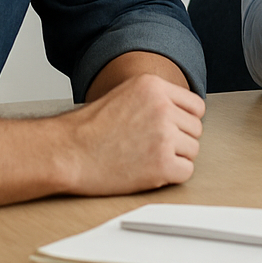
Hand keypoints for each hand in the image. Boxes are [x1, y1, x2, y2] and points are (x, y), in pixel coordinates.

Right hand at [58, 73, 205, 194]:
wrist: (65, 153)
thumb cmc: (87, 129)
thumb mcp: (124, 94)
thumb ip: (155, 98)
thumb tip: (183, 113)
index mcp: (154, 86)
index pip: (196, 106)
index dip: (184, 121)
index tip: (172, 130)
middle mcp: (163, 107)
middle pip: (195, 129)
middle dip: (178, 140)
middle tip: (151, 147)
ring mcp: (164, 136)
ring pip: (192, 150)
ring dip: (174, 158)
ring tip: (146, 158)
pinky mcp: (161, 164)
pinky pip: (186, 171)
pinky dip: (171, 175)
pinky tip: (149, 171)